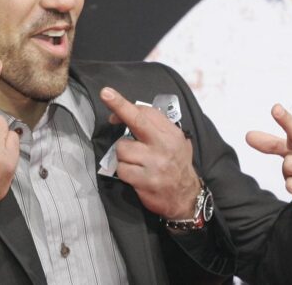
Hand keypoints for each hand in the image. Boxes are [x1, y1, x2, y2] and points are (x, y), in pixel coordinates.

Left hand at [100, 87, 199, 219]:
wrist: (186, 197)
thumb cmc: (176, 165)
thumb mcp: (175, 141)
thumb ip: (155, 128)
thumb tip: (124, 116)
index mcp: (170, 133)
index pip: (146, 112)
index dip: (125, 107)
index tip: (111, 103)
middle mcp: (164, 145)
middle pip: (136, 121)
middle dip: (119, 106)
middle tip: (105, 93)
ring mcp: (155, 163)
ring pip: (122, 149)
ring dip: (123, 156)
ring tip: (136, 163)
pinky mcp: (145, 180)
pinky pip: (121, 169)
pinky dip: (124, 172)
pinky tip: (135, 176)